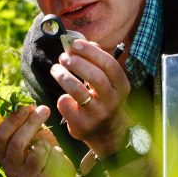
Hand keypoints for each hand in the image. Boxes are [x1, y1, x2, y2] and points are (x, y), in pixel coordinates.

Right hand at [0, 105, 74, 176]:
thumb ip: (26, 123)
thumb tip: (26, 106)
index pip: (1, 135)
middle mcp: (8, 166)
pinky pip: (48, 159)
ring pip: (35, 150)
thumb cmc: (43, 151)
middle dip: (31, 123)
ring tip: (49, 142)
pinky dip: (54, 151)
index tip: (27, 106)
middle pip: (17, 142)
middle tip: (44, 109)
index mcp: (2, 153)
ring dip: (44, 140)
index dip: (13, 119)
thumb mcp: (33, 135)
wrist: (59, 176)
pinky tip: (55, 155)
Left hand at [48, 39, 132, 159]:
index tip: (75, 44)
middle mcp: (113, 101)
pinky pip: (67, 107)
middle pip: (95, 77)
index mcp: (121, 86)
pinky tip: (63, 95)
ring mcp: (98, 114)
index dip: (91, 52)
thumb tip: (81, 42)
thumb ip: (98, 62)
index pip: (110, 65)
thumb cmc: (104, 99)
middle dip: (77, 63)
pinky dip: (62, 98)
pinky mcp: (83, 125)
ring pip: (78, 91)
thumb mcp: (109, 82)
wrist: (108, 133)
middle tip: (63, 57)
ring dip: (64, 76)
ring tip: (56, 69)